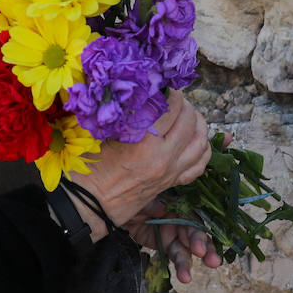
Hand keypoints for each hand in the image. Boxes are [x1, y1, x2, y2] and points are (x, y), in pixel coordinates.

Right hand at [66, 91, 211, 238]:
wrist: (89, 205)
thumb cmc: (91, 167)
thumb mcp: (108, 134)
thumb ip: (131, 114)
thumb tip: (148, 92)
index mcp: (145, 143)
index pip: (172, 107)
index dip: (172, 92)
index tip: (166, 87)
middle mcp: (163, 158)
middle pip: (190, 122)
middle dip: (186, 106)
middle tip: (176, 100)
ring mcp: (170, 173)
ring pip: (201, 142)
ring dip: (199, 124)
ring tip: (190, 116)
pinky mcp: (171, 183)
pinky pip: (199, 165)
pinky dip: (203, 150)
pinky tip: (197, 140)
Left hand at [124, 199, 222, 282]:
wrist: (121, 211)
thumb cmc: (135, 200)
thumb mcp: (141, 200)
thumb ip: (152, 203)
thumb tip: (162, 206)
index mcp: (178, 203)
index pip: (193, 217)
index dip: (198, 232)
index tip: (200, 248)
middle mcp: (181, 219)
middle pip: (196, 234)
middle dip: (203, 247)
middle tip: (211, 261)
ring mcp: (175, 234)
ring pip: (187, 250)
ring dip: (188, 263)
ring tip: (187, 277)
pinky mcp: (167, 246)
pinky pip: (176, 257)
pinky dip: (181, 268)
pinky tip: (184, 277)